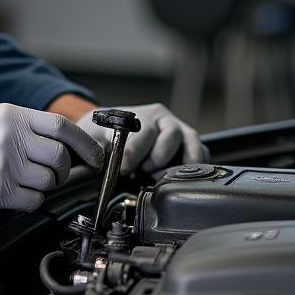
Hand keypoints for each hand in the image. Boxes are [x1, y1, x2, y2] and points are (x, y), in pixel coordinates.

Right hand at [0, 103, 104, 210]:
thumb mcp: (0, 118)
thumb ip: (32, 127)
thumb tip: (70, 144)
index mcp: (15, 116)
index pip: (61, 127)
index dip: (85, 143)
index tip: (97, 156)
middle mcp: (11, 138)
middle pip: (60, 158)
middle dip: (63, 170)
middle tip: (54, 172)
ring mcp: (5, 165)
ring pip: (48, 182)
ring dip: (44, 185)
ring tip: (25, 178)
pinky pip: (33, 201)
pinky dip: (31, 199)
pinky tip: (15, 190)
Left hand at [76, 102, 206, 172]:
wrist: (114, 133)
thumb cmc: (105, 136)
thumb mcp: (93, 139)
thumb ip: (93, 147)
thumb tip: (99, 160)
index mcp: (140, 115)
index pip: (141, 133)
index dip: (132, 154)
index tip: (124, 168)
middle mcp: (163, 120)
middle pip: (171, 135)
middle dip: (157, 158)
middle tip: (143, 171)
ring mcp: (179, 132)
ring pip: (191, 143)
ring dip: (177, 164)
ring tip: (158, 175)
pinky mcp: (190, 146)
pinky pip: (202, 154)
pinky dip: (193, 168)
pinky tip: (175, 178)